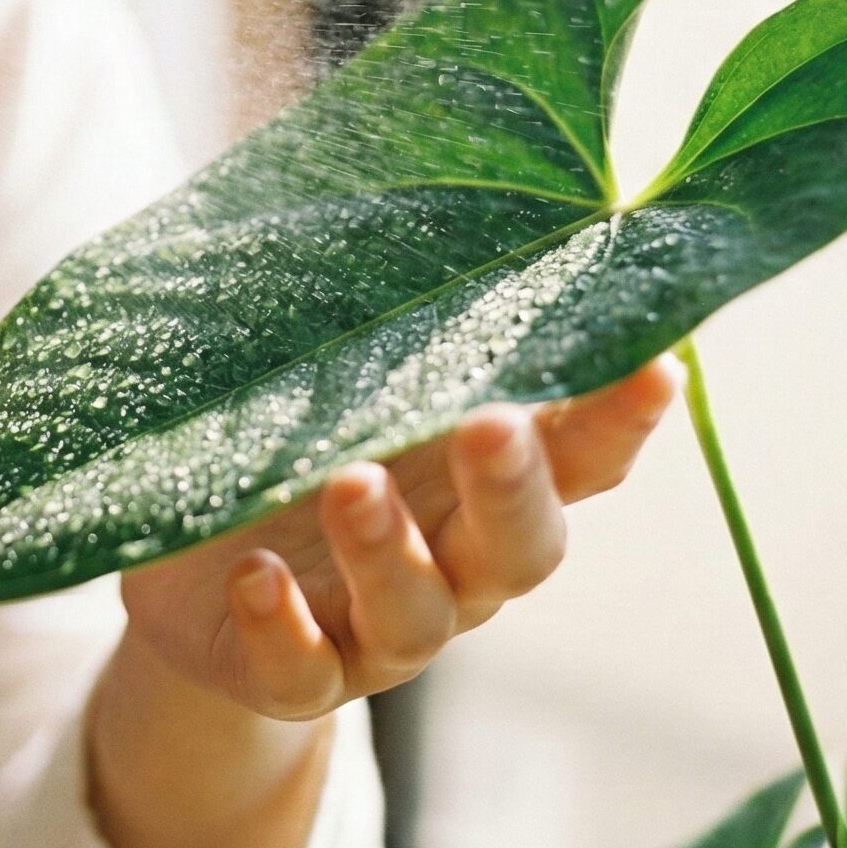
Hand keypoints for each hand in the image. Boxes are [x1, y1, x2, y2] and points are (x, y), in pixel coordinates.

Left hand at [117, 356, 683, 721]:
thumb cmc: (292, 436)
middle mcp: (455, 561)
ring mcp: (377, 628)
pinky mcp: (293, 672)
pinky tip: (255, 576)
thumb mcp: (336, 367)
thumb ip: (391, 305)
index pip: (581, 456)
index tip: (656, 364)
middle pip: (522, 547)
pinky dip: (282, 628)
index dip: (623, 419)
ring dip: (391, 551)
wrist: (190, 568)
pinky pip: (301, 671)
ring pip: (416, 614)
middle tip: (492, 426)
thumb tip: (430, 175)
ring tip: (351, 484)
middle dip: (514, 489)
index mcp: (480, 478)